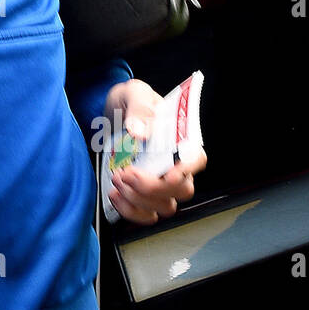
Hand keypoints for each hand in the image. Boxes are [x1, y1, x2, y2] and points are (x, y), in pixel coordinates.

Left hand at [104, 80, 205, 224]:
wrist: (111, 114)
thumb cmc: (131, 103)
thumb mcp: (134, 94)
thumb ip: (140, 108)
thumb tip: (140, 130)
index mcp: (180, 139)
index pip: (197, 159)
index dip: (188, 169)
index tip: (169, 173)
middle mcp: (175, 165)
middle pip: (183, 190)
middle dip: (154, 187)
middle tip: (127, 172)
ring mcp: (160, 184)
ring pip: (165, 206)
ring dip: (139, 199)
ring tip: (117, 178)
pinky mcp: (142, 196)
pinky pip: (146, 216)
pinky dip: (130, 211)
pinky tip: (115, 195)